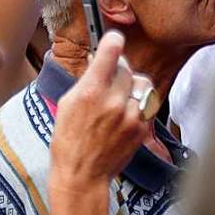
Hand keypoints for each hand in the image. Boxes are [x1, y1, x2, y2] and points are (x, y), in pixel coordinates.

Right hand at [49, 31, 150, 197]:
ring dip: (133, 86)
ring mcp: (130, 116)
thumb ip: (86, 79)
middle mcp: (113, 101)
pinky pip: (147, 104)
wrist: (82, 175)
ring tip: (121, 95)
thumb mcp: (67, 103)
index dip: (113, 41)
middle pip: (127, 68)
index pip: (111, 51)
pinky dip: (138, 104)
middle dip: (118, 70)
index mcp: (91, 92)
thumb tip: (98, 59)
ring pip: (143, 84)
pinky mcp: (141, 129)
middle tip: (110, 78)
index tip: (113, 39)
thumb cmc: (69, 140)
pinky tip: (125, 113)